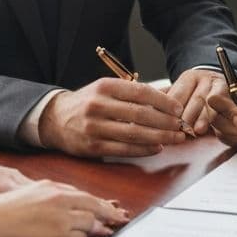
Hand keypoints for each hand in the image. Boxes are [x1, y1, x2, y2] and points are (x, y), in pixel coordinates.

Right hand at [0, 181, 129, 236]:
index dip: (101, 203)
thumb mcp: (30, 195)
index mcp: (52, 188)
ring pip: (90, 223)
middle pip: (94, 206)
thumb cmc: (2, 212)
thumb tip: (70, 209)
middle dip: (110, 214)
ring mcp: (62, 218)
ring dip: (95, 229)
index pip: (84, 196)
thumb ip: (52, 199)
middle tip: (122, 220)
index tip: (113, 208)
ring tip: (107, 232)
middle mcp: (61, 200)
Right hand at [38, 79, 187, 157]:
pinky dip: (143, 149)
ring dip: (159, 137)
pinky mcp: (92, 146)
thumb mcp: (107, 89)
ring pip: (134, 133)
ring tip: (175, 138)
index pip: (141, 92)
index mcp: (105, 87)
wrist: (54, 119)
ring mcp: (94, 127)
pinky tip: (156, 147)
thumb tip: (168, 95)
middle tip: (181, 126)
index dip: (163, 101)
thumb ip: (134, 92)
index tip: (178, 108)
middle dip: (165, 122)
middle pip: (140, 114)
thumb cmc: (88, 102)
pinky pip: (124, 149)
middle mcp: (98, 105)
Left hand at [164, 67, 226, 135]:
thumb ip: (167, 100)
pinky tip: (223, 126)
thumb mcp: (182, 93)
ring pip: (211, 102)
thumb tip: (144, 109)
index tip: (165, 124)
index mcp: (188, 77)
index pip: (177, 94)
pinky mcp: (232, 90)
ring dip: (205, 117)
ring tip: (198, 130)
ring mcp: (218, 83)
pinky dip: (228, 115)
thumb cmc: (196, 94)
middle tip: (182, 130)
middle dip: (188, 116)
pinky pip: (227, 103)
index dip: (171, 110)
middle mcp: (204, 77)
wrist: (222, 84)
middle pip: (195, 98)